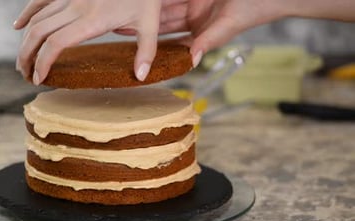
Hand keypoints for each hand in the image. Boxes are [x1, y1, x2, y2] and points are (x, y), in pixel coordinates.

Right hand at [14, 0, 161, 84]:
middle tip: (25, 75)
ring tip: (22, 61)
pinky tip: (18, 26)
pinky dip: (27, 13)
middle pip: (40, 32)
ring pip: (37, 18)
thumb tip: (140, 77)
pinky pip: (41, 0)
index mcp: (93, 20)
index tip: (39, 79)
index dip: (43, 62)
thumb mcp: (150, 23)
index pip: (57, 43)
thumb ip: (146, 51)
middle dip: (27, 55)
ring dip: (25, 40)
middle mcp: (76, 7)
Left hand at [117, 0, 284, 67]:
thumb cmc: (252, 11)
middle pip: (164, 24)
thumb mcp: (227, 26)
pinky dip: (162, 0)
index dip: (155, 46)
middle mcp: (194, 20)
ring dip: (149, 10)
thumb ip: (208, 41)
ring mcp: (194, 5)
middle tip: (123, 27)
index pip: (172, 42)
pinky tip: (148, 1)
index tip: (135, 48)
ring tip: (130, 10)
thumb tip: (192, 61)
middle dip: (145, 27)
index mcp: (200, 33)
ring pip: (166, 8)